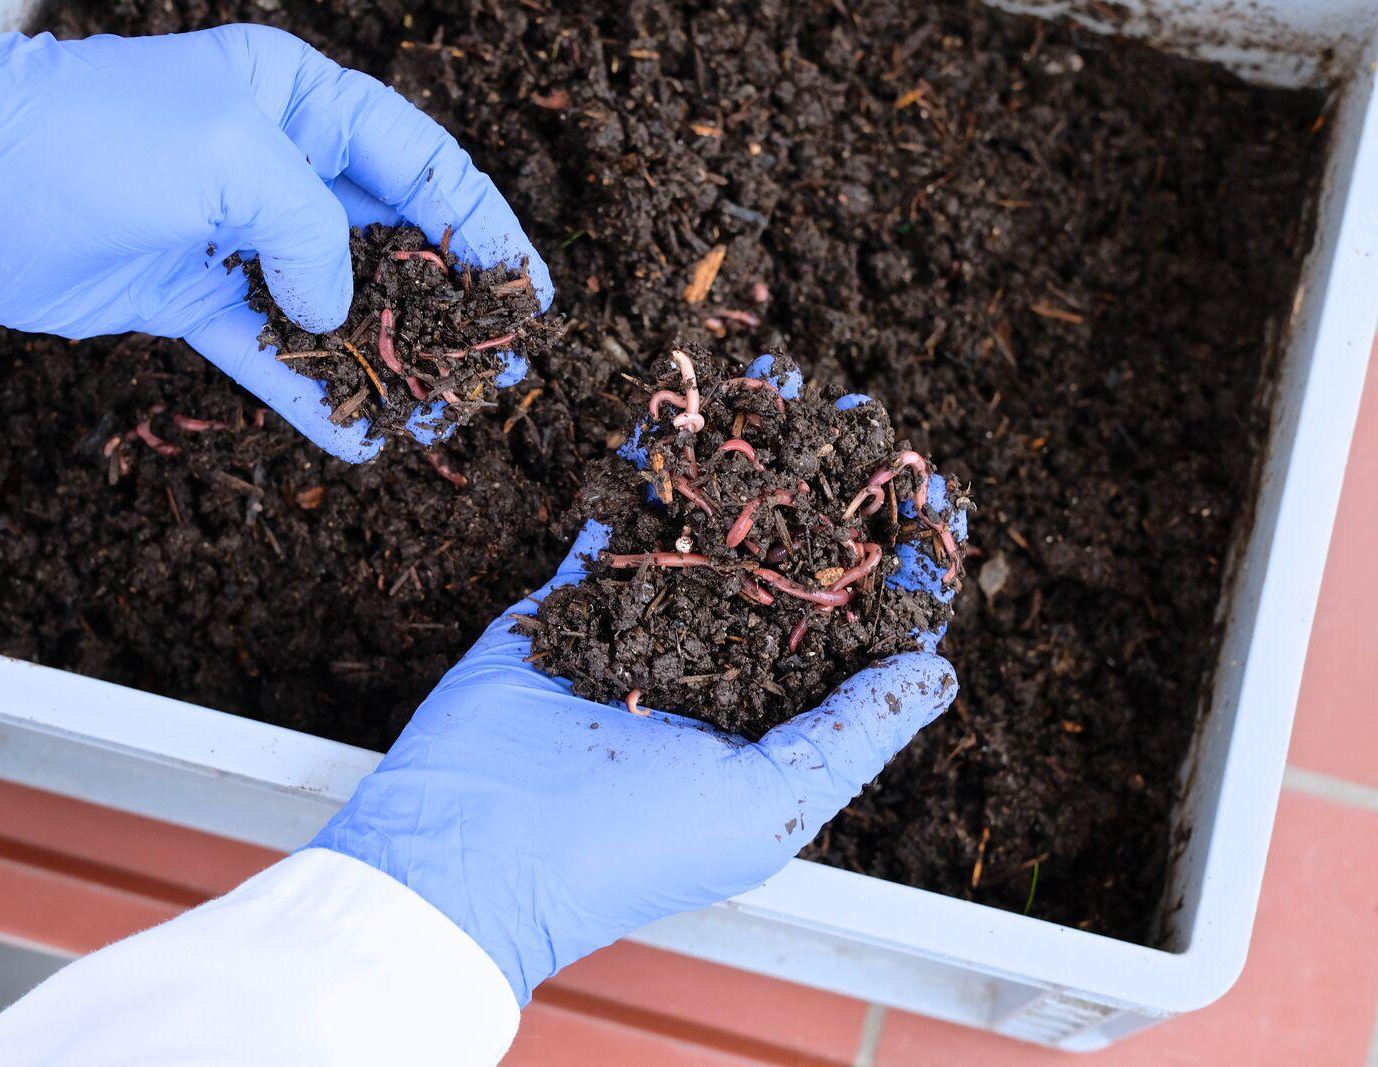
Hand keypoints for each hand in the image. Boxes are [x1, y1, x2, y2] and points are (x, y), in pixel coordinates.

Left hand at [0, 21, 550, 461]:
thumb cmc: (98, 134)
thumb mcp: (231, 154)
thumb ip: (313, 231)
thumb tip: (336, 311)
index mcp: (299, 100)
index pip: (418, 162)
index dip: (481, 224)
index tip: (529, 287)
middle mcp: (277, 165)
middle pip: (388, 240)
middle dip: (447, 304)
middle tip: (501, 364)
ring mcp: (235, 236)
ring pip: (336, 305)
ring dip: (388, 361)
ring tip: (444, 416)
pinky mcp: (192, 298)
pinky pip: (268, 352)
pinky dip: (310, 394)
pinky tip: (357, 444)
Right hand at [313, 365, 964, 1002]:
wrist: (474, 846)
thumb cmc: (631, 848)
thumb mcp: (767, 805)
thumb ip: (853, 734)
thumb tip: (939, 671)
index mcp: (770, 721)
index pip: (854, 634)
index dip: (896, 571)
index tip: (935, 506)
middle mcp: (712, 667)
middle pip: (787, 564)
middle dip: (828, 493)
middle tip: (864, 419)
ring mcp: (641, 626)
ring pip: (706, 530)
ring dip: (744, 461)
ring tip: (787, 387)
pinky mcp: (573, 598)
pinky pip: (616, 520)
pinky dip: (644, 467)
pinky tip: (682, 410)